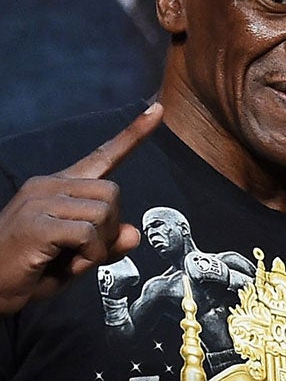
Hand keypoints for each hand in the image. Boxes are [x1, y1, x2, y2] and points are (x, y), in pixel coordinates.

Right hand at [0, 102, 161, 316]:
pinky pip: (88, 234)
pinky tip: (67, 261)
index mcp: (60, 187)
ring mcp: (39, 200)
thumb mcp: (80, 258)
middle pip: (113, 193)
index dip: (133, 135)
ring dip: (99, 245)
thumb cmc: (33, 271)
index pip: (102, 155)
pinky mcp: (37, 221)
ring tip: (71, 256)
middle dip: (111, 227)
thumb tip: (133, 232)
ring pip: (103, 213)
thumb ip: (107, 244)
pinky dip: (90, 255)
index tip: (157, 109)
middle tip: (86, 250)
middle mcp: (48, 185)